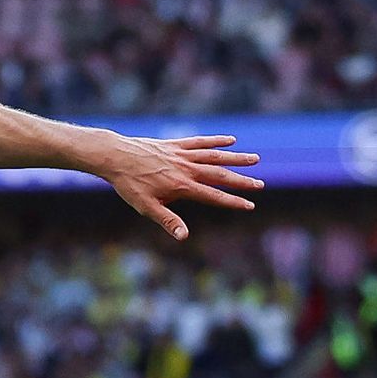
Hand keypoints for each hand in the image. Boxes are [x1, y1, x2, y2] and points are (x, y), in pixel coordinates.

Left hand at [98, 132, 261, 240]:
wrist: (116, 156)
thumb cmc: (129, 185)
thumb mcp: (147, 207)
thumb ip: (168, 221)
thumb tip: (184, 237)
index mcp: (182, 186)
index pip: (214, 196)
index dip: (233, 201)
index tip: (250, 205)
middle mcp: (187, 169)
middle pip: (220, 175)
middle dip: (241, 181)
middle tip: (260, 184)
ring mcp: (183, 154)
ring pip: (215, 156)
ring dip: (236, 158)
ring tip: (254, 159)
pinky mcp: (176, 144)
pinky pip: (200, 142)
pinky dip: (216, 141)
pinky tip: (230, 140)